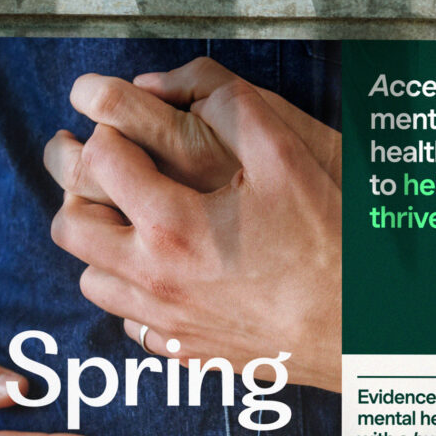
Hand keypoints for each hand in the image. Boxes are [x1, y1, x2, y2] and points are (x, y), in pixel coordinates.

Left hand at [44, 60, 342, 390]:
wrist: (363, 334)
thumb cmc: (332, 247)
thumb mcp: (290, 161)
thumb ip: (233, 111)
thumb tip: (177, 87)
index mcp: (174, 226)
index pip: (100, 161)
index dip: (104, 125)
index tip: (115, 117)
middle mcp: (157, 279)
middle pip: (72, 226)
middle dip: (77, 186)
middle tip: (100, 162)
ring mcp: (167, 320)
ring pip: (91, 278)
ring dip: (101, 242)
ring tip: (130, 216)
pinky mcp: (183, 349)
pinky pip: (128, 320)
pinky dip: (132, 290)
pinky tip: (163, 268)